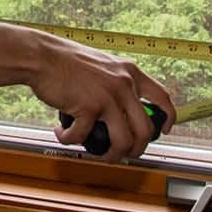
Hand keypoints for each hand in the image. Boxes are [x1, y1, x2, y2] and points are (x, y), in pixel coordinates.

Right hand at [28, 31, 174, 162]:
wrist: (42, 56)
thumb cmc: (65, 59)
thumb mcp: (102, 65)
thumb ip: (116, 82)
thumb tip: (122, 109)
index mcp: (130, 72)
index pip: (162, 97)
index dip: (168, 118)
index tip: (165, 130)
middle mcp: (123, 85)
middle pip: (145, 130)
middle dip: (136, 149)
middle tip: (124, 153)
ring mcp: (107, 97)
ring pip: (123, 141)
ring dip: (111, 155)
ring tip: (98, 153)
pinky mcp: (88, 108)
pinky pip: (84, 136)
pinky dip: (71, 140)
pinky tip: (63, 134)